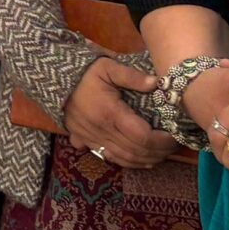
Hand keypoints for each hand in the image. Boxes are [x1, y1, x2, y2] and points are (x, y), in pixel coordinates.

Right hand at [63, 59, 184, 168]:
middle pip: (136, 151)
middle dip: (159, 151)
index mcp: (110, 114)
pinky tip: (140, 159)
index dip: (162, 141)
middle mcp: (101, 131)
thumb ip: (132, 76)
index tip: (175, 136)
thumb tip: (157, 83)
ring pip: (123, 158)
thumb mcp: (108, 67)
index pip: (142, 137)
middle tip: (174, 145)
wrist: (52, 80)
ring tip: (161, 153)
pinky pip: (108, 157)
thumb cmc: (84, 73)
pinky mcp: (84, 140)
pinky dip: (127, 162)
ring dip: (145, 159)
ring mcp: (91, 138)